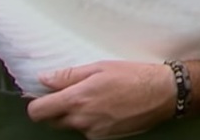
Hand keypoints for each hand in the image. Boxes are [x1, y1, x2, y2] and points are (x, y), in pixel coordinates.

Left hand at [26, 60, 176, 139]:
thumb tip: (43, 78)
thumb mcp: (100, 67)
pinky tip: (108, 109)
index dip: (37, 103)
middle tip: (73, 94)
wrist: (163, 94)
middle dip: (56, 109)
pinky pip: (88, 131)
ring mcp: (93, 132)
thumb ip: (69, 75)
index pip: (37, 111)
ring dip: (76, 115)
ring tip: (97, 100)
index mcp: (77, 99)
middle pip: (52, 121)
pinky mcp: (104, 138)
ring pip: (71, 126)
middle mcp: (81, 119)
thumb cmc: (133, 75)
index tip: (45, 95)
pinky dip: (91, 122)